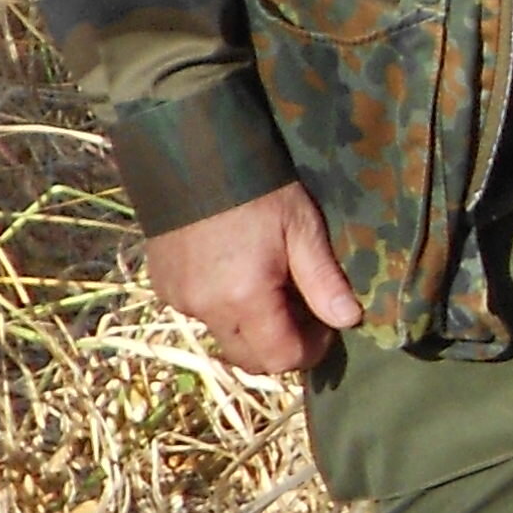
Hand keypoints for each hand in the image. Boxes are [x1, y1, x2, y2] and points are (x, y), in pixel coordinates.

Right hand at [145, 182, 363, 375]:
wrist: (191, 154)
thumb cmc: (257, 188)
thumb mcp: (301, 228)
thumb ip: (324, 280)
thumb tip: (349, 320)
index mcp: (244, 298)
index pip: (281, 358)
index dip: (311, 350)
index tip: (326, 325)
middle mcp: (206, 308)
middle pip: (250, 358)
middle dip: (281, 346)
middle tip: (301, 309)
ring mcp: (179, 299)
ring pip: (224, 337)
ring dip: (251, 328)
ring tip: (268, 286)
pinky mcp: (162, 286)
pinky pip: (199, 314)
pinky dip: (222, 308)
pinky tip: (235, 273)